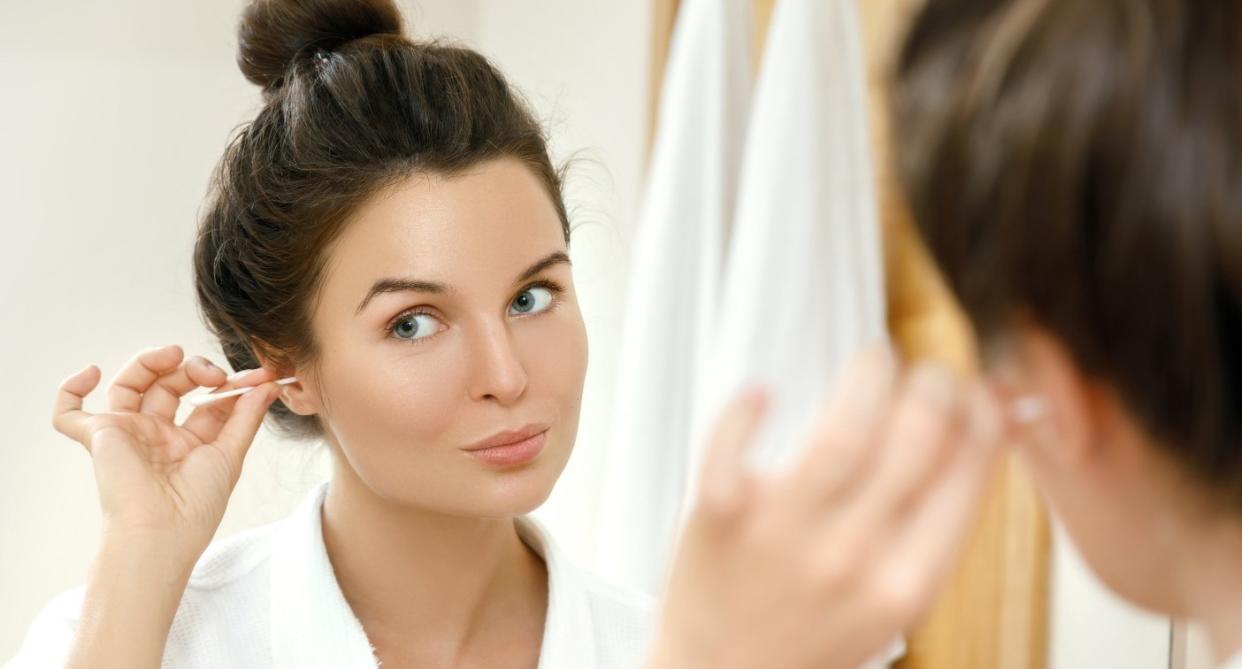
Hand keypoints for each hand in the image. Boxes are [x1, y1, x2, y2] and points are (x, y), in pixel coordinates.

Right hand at [51, 344, 279, 564]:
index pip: (203, 400)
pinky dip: (71, 389)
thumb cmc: (197, 505)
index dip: (226, 384)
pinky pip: (68, 413)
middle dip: (192, 369)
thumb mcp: (231, 454)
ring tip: (174, 355)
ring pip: (128, 385)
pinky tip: (93, 372)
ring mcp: (126, 434)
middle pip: (167, 384)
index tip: (255, 376)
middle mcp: (155, 435)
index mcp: (187, 441)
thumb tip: (269, 384)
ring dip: (150, 361)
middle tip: (212, 374)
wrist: (162, 531)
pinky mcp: (97, 437)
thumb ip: (247, 416)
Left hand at [649, 347, 1002, 668]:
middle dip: (934, 386)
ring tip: (874, 360)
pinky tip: (762, 393)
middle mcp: (853, 555)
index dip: (980, 416)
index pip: (967, 474)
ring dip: (868, 378)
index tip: (974, 391)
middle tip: (926, 372)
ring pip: (845, 431)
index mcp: (907, 580)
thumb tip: (984, 440)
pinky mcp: (722, 515)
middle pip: (916, 439)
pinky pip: (733, 447)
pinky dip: (746, 413)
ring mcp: (785, 533)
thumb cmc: (809, 633)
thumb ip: (934, 526)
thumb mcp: (894, 597)